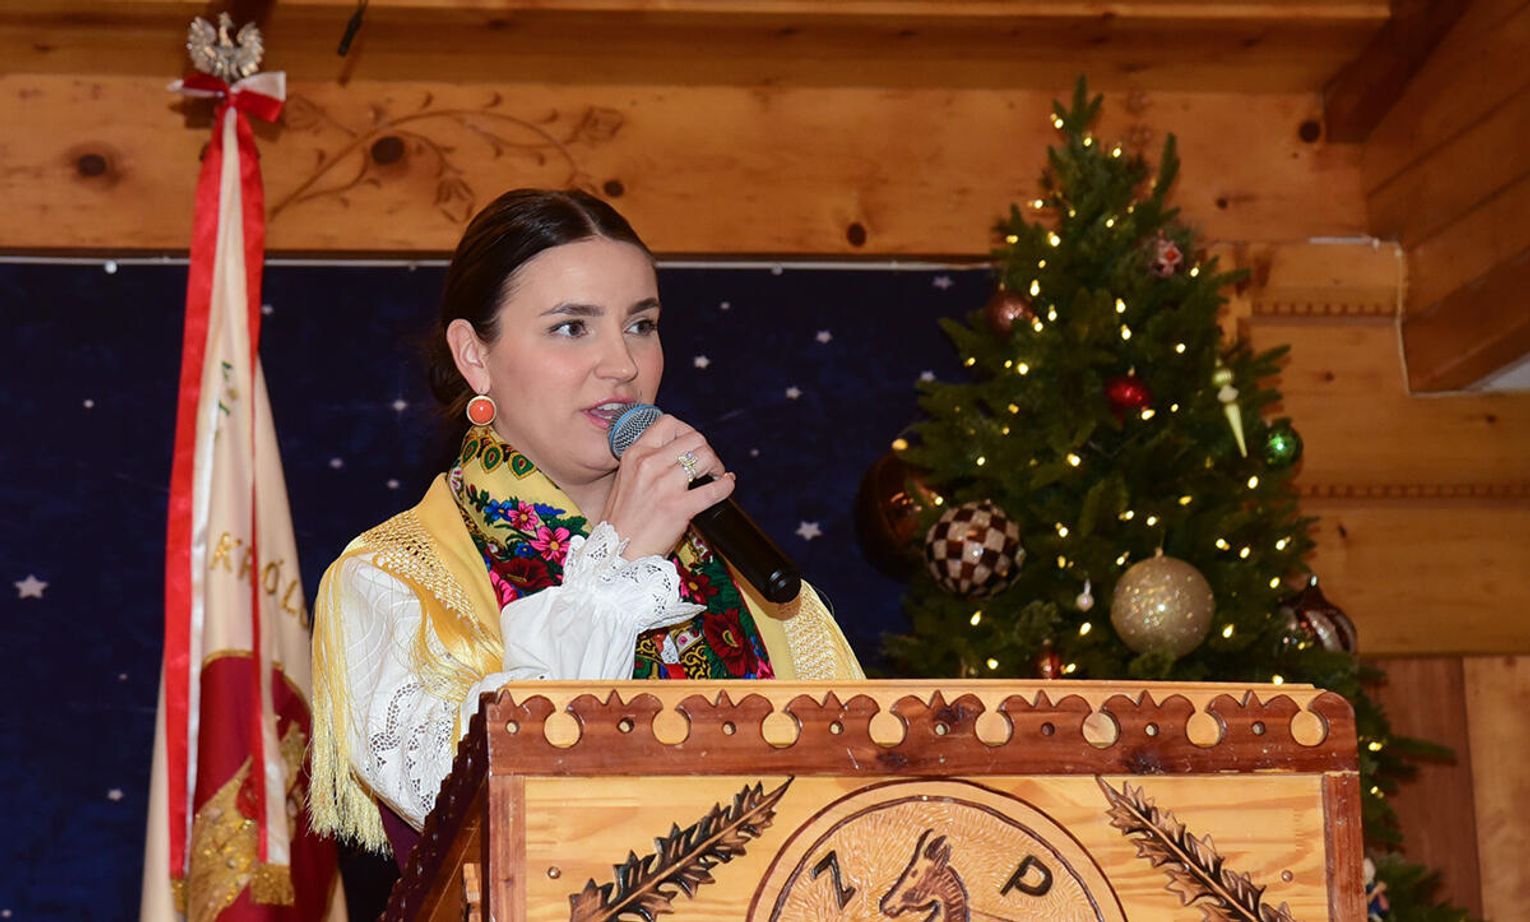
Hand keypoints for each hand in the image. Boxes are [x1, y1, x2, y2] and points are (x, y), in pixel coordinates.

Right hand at [599, 414, 734, 559]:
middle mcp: (648, 464)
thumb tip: (680, 452)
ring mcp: (664, 485)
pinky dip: (726, 486)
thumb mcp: (628, 479)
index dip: (688, 431)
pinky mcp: (678, 507)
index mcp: (635, 454)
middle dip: (707, 450)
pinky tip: (726, 486)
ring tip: (715, 477)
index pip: (669, 423)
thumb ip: (649, 462)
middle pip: (694, 438)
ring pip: (706, 457)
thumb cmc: (624, 520)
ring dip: (716, 466)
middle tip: (708, 466)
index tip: (692, 447)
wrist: (616, 553)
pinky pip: (715, 489)